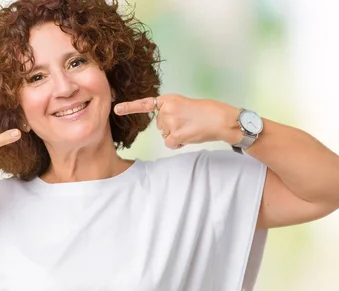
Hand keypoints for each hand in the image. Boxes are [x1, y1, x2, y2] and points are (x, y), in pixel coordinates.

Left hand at [114, 95, 240, 148]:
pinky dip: (178, 143)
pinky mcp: (175, 135)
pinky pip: (170, 143)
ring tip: (192, 127)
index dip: (129, 107)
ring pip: (165, 135)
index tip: (116, 109)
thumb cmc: (208, 111)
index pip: (145, 104)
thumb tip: (165, 127)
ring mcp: (170, 123)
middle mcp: (166, 110)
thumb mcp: (185, 104)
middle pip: (160, 125)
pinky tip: (189, 136)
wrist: (222, 119)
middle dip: (172, 126)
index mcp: (169, 99)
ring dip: (177, 135)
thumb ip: (172, 111)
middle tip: (189, 121)